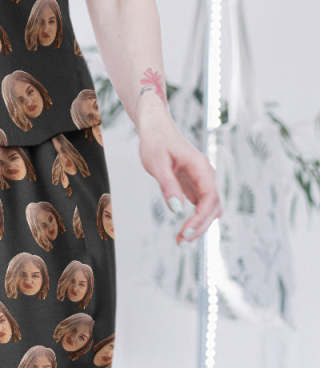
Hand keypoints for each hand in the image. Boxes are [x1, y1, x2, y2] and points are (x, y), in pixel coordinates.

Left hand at [137, 108, 222, 244]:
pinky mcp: (194, 184)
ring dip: (200, 224)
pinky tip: (184, 228)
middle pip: (213, 207)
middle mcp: (206, 175)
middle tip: (181, 240)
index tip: (185, 231)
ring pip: (209, 208)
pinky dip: (196, 218)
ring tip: (181, 238)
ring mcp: (202, 180)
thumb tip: (178, 211)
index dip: (200, 218)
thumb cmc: (155, 142)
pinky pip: (201, 205)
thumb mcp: (157, 163)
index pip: (209, 199)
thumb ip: (168, 186)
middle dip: (200, 226)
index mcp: (201, 167)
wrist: (155, 127)